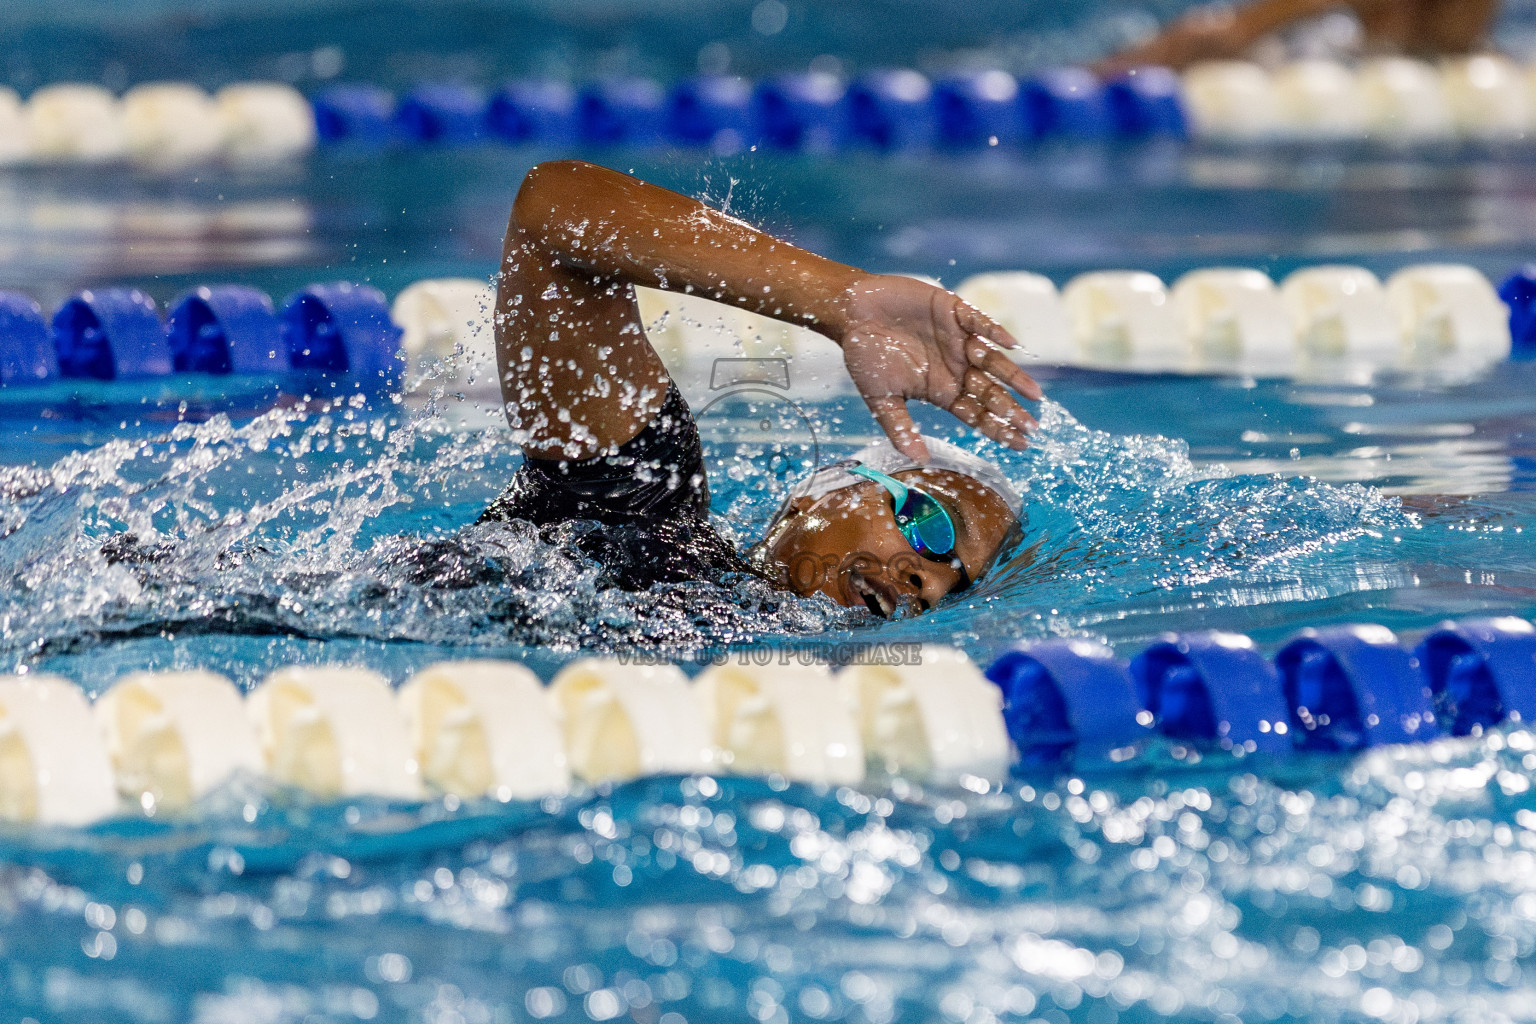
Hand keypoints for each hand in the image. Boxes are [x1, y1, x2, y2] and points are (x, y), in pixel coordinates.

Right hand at [834, 273, 1042, 460]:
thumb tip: (920, 461)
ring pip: (991, 360)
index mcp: (941, 389)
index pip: (976, 413)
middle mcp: (954, 367)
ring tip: (1033, 393)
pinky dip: (994, 331)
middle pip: (989, 391)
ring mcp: (956, 339)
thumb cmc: (864, 357)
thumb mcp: (880, 399)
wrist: (852, 314)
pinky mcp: (952, 311)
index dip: (997, 428)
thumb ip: (900, 428)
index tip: (1021, 444)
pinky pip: (978, 321)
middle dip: (1010, 409)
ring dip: (1012, 375)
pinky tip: (1011, 344)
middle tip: (1032, 426)